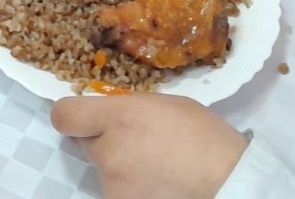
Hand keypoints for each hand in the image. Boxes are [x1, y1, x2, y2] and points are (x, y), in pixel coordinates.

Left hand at [51, 93, 247, 198]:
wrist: (229, 184)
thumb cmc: (205, 138)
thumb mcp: (165, 105)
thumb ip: (130, 108)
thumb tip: (110, 113)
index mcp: (119, 117)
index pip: (64, 115)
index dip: (70, 116)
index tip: (81, 118)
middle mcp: (109, 151)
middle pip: (84, 143)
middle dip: (102, 141)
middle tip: (134, 144)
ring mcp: (113, 184)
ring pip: (103, 170)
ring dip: (119, 168)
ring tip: (155, 168)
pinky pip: (117, 191)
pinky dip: (132, 189)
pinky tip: (158, 185)